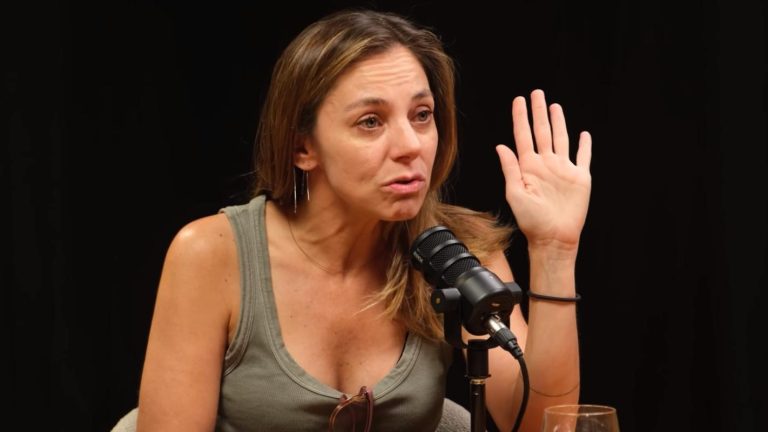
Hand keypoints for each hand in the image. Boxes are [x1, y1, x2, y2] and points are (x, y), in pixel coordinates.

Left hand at [496, 89, 591, 251]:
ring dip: (558, 122)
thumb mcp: (515, 194)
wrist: (553, 238)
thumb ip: (510, 169)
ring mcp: (563, 169)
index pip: (523, 135)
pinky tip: (583, 134)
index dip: (520, 117)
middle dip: (538, 112)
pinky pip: (583, 157)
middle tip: (536, 93)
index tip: (518, 100)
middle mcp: (545, 164)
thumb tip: (501, 146)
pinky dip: (584, 145)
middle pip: (542, 131)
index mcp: (528, 167)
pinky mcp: (580, 177)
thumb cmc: (531, 221)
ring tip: (554, 106)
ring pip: (561, 139)